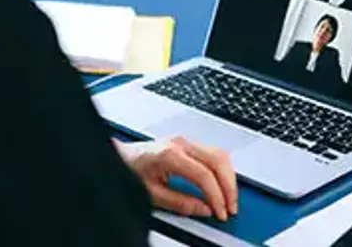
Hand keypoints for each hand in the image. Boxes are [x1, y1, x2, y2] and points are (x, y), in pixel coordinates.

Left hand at [117, 137, 237, 220]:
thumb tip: (204, 209)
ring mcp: (185, 140)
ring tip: (229, 199)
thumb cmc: (131, 170)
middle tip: (231, 207)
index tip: (220, 211)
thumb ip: (181, 203)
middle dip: (229, 187)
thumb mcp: (153, 193)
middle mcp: (180, 143)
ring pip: (220, 155)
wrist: (120, 156)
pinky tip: (223, 184)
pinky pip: (214, 153)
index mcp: (170, 154)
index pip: (204, 175)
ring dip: (229, 178)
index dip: (216, 196)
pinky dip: (222, 170)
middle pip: (218, 161)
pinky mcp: (187, 143)